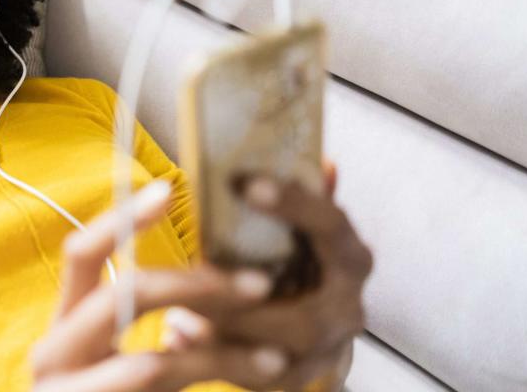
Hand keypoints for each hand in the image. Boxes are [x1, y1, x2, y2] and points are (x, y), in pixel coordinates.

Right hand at [31, 181, 302, 391]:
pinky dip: (217, 379)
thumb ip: (156, 320)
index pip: (82, 254)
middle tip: (261, 283)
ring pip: (150, 365)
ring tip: (278, 353)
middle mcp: (53, 354)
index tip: (168, 190)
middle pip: (120, 298)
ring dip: (220, 354)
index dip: (121, 220)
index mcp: (65, 322)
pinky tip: (262, 374)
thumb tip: (223, 268)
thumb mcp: (125, 358)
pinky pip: (162, 390)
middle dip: (194, 287)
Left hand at [164, 161, 372, 391]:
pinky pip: (259, 380)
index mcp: (348, 256)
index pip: (332, 226)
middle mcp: (347, 307)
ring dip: (225, 334)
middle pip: (306, 316)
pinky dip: (215, 358)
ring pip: (278, 355)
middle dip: (243, 301)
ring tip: (178, 313)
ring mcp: (327, 350)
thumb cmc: (293, 262)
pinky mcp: (299, 379)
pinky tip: (177, 336)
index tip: (248, 183)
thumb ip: (297, 198)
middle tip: (195, 278)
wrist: (310, 323)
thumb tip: (316, 157)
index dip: (296, 205)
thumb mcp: (296, 226)